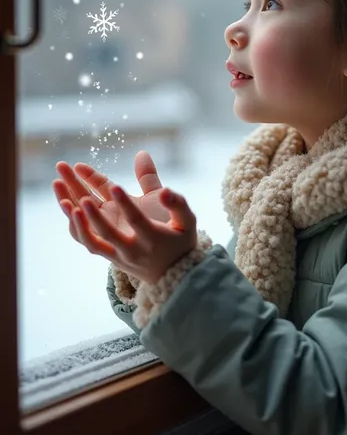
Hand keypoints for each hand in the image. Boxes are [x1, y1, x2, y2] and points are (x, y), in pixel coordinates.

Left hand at [53, 152, 197, 282]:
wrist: (171, 276)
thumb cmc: (180, 241)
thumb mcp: (185, 219)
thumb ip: (174, 198)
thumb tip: (158, 172)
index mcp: (152, 238)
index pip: (136, 220)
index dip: (126, 204)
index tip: (114, 186)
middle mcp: (130, 249)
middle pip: (104, 230)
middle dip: (87, 207)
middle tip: (72, 177)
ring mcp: (115, 253)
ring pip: (88, 236)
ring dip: (71, 211)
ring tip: (58, 183)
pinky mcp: (106, 252)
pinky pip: (85, 239)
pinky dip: (73, 223)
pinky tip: (63, 199)